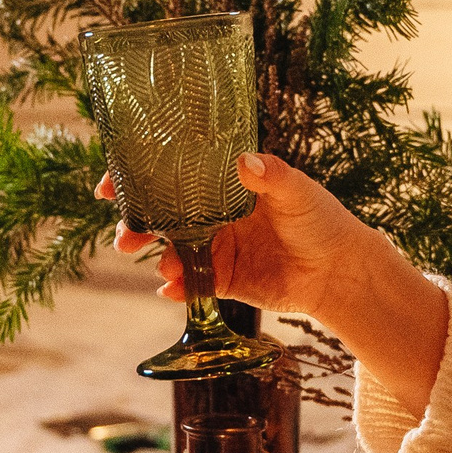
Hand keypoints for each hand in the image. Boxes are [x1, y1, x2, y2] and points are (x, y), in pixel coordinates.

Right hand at [104, 152, 378, 325]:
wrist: (339, 270)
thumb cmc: (321, 219)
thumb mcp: (297, 191)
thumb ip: (271, 176)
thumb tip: (244, 162)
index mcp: (223, 185)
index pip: (172, 176)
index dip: (137, 179)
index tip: (111, 186)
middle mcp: (212, 216)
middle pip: (162, 217)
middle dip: (136, 226)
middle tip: (125, 236)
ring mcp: (216, 249)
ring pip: (172, 252)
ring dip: (159, 258)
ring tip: (163, 266)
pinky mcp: (224, 281)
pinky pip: (192, 285)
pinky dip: (177, 288)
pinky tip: (170, 290)